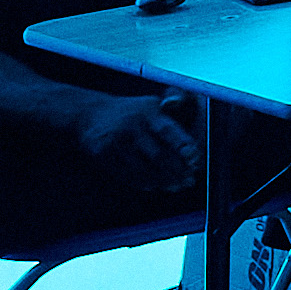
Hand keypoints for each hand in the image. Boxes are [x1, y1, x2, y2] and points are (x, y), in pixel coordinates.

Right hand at [79, 92, 199, 190]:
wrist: (90, 115)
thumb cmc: (132, 112)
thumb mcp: (153, 103)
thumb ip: (178, 106)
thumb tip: (200, 109)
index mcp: (148, 111)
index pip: (168, 130)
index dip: (183, 146)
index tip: (195, 158)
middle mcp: (131, 126)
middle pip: (158, 155)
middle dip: (177, 171)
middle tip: (190, 180)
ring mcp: (115, 142)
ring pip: (143, 169)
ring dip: (163, 181)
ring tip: (176, 186)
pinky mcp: (103, 155)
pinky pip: (127, 174)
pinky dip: (144, 183)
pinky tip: (156, 186)